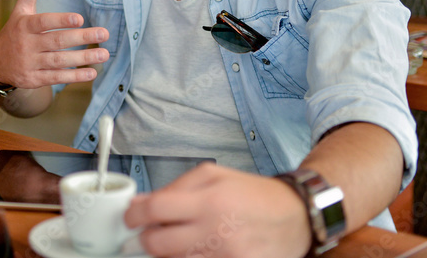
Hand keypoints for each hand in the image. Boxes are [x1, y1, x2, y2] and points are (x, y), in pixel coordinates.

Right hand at [0, 0, 108, 89]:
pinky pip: (56, 78)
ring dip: (83, 58)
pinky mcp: (35, 79)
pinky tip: (92, 72)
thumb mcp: (20, 10)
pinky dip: (74, 77)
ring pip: (59, 61)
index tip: (80, 18)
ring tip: (104, 54)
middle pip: (57, 41)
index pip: (44, 22)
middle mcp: (27, 45)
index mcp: (25, 25)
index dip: (61, 20)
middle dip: (82, 38)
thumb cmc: (15, 32)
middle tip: (104, 33)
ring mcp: (30, 63)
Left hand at [124, 163, 311, 257]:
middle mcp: (216, 232)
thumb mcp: (213, 176)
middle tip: (150, 233)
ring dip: (170, 252)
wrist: (296, 217)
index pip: (154, 211)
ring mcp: (227, 257)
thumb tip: (141, 202)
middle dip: (147, 239)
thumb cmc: (253, 195)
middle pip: (158, 245)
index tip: (130, 217)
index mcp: (209, 201)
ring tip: (184, 239)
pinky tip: (199, 250)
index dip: (133, 215)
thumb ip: (174, 188)